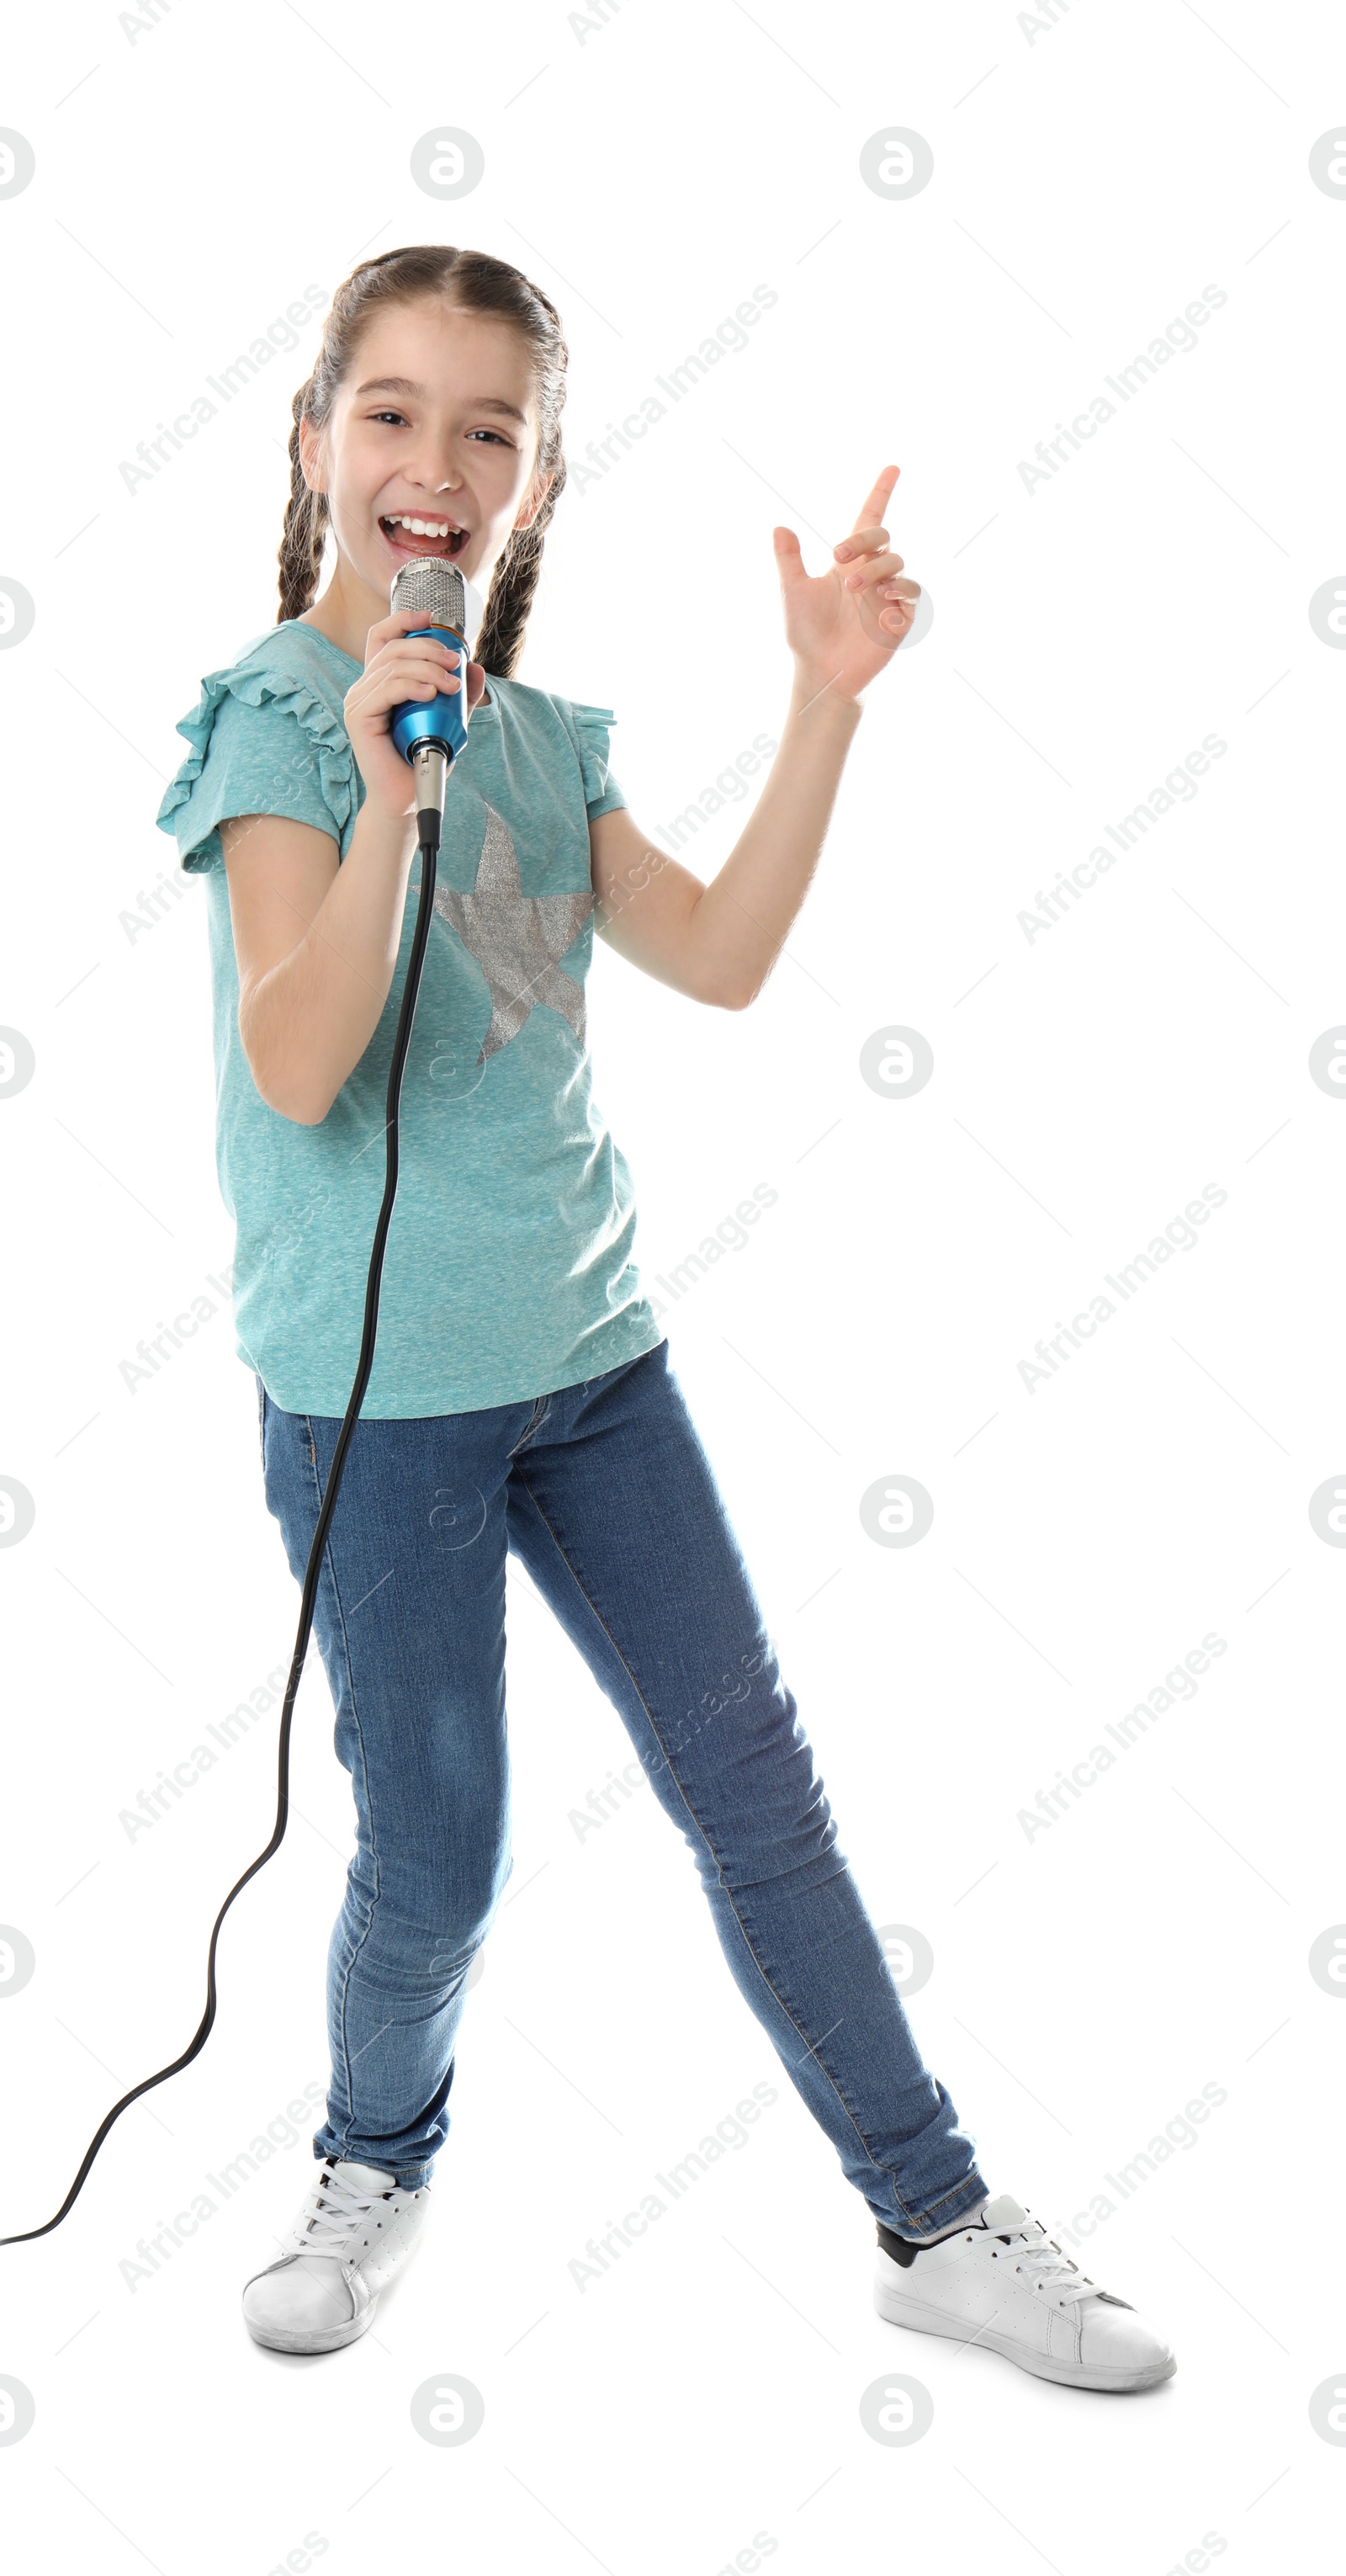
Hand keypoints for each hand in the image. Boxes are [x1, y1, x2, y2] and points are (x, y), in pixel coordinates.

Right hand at [343, 605, 487, 820]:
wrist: (407, 798)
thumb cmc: (422, 760)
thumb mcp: (450, 721)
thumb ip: (461, 696)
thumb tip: (476, 668)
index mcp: (380, 682)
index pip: (383, 637)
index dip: (404, 619)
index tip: (432, 617)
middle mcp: (364, 687)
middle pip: (394, 646)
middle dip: (429, 647)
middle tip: (456, 662)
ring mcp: (358, 701)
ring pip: (393, 665)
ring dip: (428, 668)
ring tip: (452, 686)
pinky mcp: (359, 717)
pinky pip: (387, 688)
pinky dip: (412, 685)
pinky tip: (432, 693)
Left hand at [773, 466, 920, 705]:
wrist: (820, 672)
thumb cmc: (806, 633)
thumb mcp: (793, 591)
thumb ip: (789, 559)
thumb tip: (778, 526)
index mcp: (850, 563)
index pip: (870, 520)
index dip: (881, 493)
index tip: (893, 467)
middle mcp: (872, 575)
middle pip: (885, 540)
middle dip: (866, 542)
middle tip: (840, 559)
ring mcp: (887, 598)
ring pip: (899, 567)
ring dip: (879, 571)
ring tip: (855, 589)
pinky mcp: (899, 622)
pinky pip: (910, 602)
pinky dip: (897, 606)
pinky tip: (879, 620)